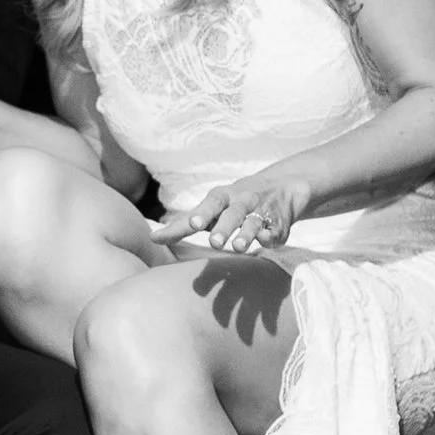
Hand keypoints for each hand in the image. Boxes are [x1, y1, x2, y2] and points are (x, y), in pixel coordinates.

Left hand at [158, 169, 312, 255]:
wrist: (281, 187)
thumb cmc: (232, 202)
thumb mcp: (210, 207)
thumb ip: (182, 224)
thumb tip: (153, 237)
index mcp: (221, 198)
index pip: (209, 204)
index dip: (202, 214)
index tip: (194, 223)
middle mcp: (241, 202)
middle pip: (232, 214)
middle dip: (224, 228)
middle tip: (214, 242)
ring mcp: (261, 213)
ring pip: (253, 223)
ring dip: (246, 235)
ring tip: (238, 247)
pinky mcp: (278, 226)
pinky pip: (274, 231)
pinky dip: (270, 236)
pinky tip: (267, 241)